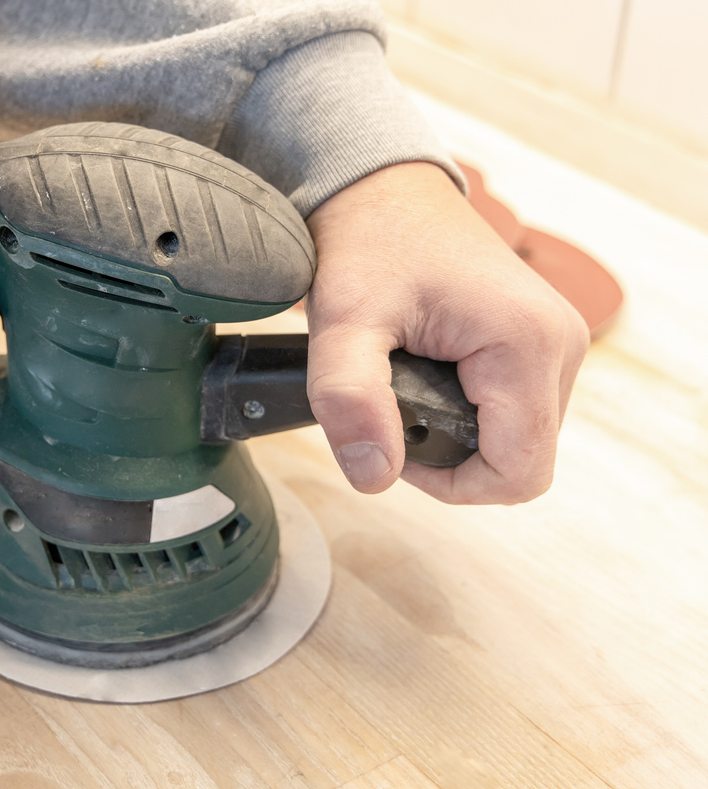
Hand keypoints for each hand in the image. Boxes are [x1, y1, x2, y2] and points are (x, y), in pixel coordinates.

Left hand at [304, 162, 588, 503]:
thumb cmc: (367, 243)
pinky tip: (426, 381)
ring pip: (520, 442)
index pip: (519, 474)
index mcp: (527, 344)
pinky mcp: (540, 342)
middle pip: (522, 463)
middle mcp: (560, 345)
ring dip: (458, 439)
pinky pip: (516, 413)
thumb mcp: (343, 323)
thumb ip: (350, 401)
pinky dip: (470, 416)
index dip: (451, 484)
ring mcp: (556, 343)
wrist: (380, 190)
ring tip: (403, 390)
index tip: (394, 443)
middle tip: (389, 414)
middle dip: (452, 461)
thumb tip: (373, 477)